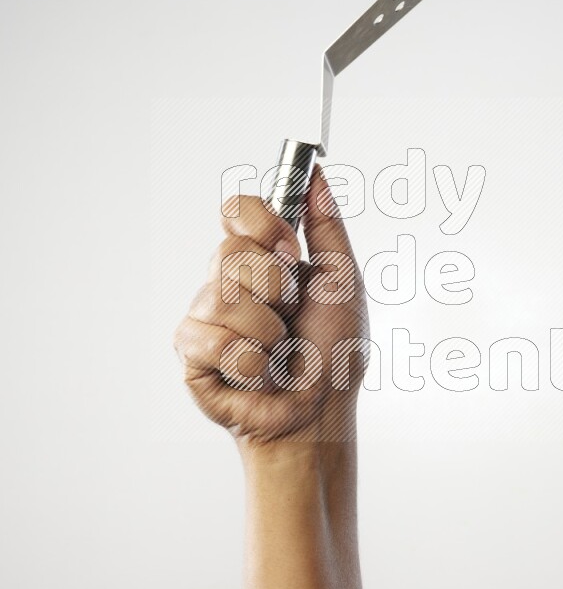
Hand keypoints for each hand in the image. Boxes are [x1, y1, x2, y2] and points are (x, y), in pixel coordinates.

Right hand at [174, 166, 368, 448]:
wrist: (322, 413)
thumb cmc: (334, 355)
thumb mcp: (343, 281)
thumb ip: (326, 225)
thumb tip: (317, 174)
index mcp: (260, 260)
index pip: (236, 210)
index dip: (262, 224)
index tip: (289, 249)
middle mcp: (227, 283)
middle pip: (229, 251)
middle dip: (275, 287)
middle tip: (292, 314)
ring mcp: (206, 318)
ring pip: (222, 296)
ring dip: (268, 330)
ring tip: (279, 351)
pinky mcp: (192, 356)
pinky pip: (211, 338)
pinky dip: (250, 361)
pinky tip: (261, 374)